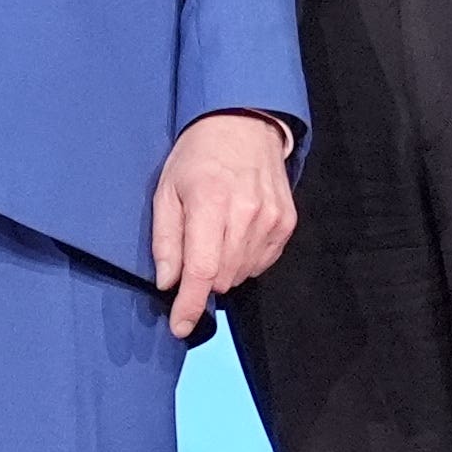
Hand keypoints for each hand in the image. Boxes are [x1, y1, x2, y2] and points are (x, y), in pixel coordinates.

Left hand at [149, 111, 298, 339]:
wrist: (245, 124)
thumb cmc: (198, 157)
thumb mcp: (166, 190)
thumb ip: (165, 239)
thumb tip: (168, 282)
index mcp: (210, 203)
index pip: (201, 270)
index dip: (189, 305)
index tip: (180, 327)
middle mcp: (246, 213)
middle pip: (222, 278)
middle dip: (201, 280)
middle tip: (193, 250)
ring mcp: (271, 219)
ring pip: (242, 274)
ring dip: (223, 270)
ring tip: (215, 235)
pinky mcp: (286, 223)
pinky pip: (261, 263)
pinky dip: (244, 260)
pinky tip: (236, 234)